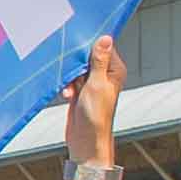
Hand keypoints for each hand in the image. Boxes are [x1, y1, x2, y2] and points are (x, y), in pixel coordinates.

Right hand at [59, 34, 124, 173]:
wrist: (85, 141)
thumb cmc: (96, 116)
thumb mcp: (96, 84)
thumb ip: (99, 61)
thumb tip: (106, 38)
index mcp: (114, 70)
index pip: (103, 46)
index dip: (90, 44)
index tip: (78, 45)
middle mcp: (105, 74)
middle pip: (87, 55)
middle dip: (76, 62)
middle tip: (74, 72)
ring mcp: (91, 82)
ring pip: (76, 67)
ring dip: (69, 76)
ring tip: (71, 89)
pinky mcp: (80, 90)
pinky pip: (70, 78)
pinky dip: (66, 84)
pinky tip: (67, 94)